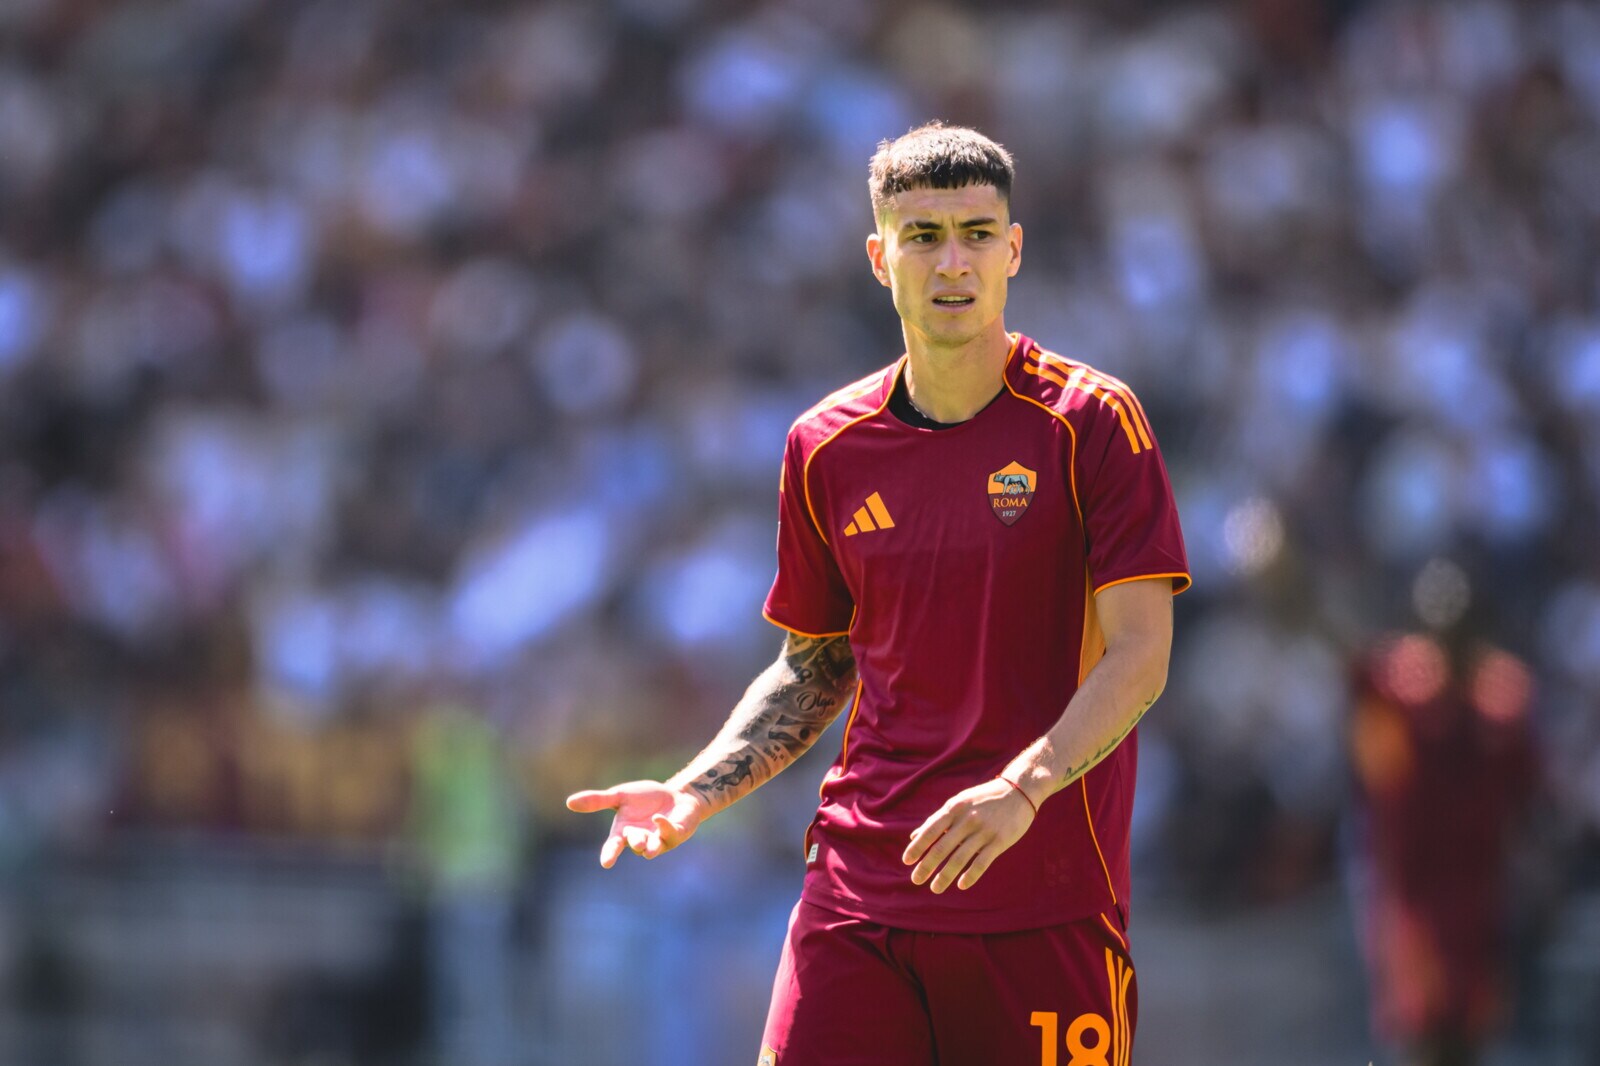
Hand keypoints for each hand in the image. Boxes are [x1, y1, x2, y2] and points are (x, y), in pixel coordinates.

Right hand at [566, 781, 708, 867]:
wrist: (675, 795)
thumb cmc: (645, 798)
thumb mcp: (620, 796)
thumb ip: (597, 801)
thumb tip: (569, 802)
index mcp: (624, 832)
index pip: (614, 846)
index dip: (609, 854)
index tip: (606, 863)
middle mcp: (641, 840)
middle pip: (635, 845)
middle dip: (636, 843)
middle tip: (636, 842)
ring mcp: (659, 840)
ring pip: (653, 848)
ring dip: (650, 847)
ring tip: (646, 846)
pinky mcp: (676, 835)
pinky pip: (670, 835)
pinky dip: (664, 827)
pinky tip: (658, 818)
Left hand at [902, 777, 1036, 892]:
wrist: (1018, 791)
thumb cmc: (983, 799)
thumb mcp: (958, 803)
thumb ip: (937, 820)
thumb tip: (913, 836)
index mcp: (954, 808)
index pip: (930, 830)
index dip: (918, 847)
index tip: (906, 861)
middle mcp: (967, 819)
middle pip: (942, 847)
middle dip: (927, 865)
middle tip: (915, 880)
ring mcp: (984, 831)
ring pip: (960, 858)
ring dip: (945, 875)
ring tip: (935, 888)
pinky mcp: (1000, 841)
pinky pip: (982, 862)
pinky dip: (971, 875)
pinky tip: (961, 885)